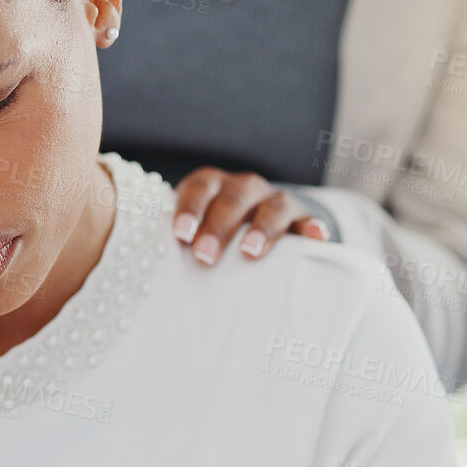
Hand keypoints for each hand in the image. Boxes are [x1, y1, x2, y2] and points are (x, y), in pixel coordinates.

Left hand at [171, 168, 328, 266]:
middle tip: (205, 255)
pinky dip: (312, 228)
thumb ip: (178, 245)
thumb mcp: (193, 234)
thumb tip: (151, 279)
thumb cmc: (211, 238)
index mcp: (212, 186)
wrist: (252, 228)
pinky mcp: (301, 220)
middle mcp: (244, 188)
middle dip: (218, 227)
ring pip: (273, 206)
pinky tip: (315, 239)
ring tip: (250, 252)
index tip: (180, 235)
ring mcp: (274, 202)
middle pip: (234, 199)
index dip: (190, 209)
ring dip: (262, 228)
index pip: (200, 189)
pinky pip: (309, 222)